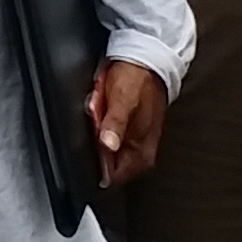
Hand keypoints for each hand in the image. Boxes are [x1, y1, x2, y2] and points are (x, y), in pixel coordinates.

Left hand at [91, 59, 168, 187]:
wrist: (146, 63)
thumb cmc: (137, 80)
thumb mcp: (122, 101)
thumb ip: (115, 125)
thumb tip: (107, 146)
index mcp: (141, 154)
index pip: (111, 178)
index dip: (96, 159)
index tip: (96, 136)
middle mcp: (139, 155)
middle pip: (103, 161)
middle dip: (95, 139)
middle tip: (100, 115)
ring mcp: (133, 144)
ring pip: (102, 147)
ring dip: (97, 128)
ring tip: (103, 106)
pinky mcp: (127, 134)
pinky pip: (104, 135)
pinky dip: (100, 121)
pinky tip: (103, 106)